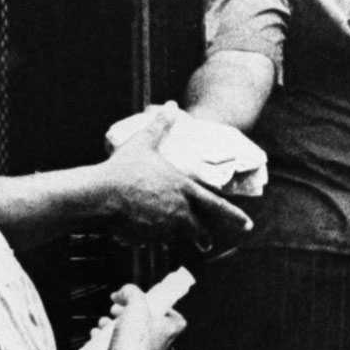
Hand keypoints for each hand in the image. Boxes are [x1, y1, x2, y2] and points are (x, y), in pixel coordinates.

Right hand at [95, 283, 187, 349]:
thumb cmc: (134, 342)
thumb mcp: (137, 305)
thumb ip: (132, 292)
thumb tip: (123, 292)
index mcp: (167, 331)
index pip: (176, 319)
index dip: (164, 308)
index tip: (150, 301)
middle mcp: (155, 345)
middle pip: (145, 323)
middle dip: (128, 312)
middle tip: (117, 308)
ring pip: (126, 334)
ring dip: (112, 324)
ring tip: (105, 321)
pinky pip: (111, 346)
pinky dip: (102, 338)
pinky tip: (96, 333)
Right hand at [101, 122, 252, 249]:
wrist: (102, 193)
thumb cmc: (124, 167)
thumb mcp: (144, 142)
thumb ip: (161, 125)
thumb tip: (171, 104)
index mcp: (184, 188)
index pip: (217, 205)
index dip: (233, 215)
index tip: (247, 224)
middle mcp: (179, 210)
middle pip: (199, 230)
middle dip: (204, 238)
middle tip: (208, 245)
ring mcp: (165, 226)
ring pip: (175, 236)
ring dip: (172, 235)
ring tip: (162, 234)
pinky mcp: (149, 237)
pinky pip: (153, 240)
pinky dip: (148, 237)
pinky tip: (137, 232)